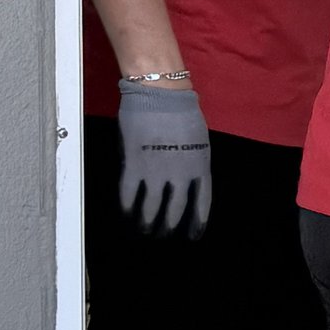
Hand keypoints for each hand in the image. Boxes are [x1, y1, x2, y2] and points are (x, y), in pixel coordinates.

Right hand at [118, 80, 211, 232]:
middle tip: (164, 234)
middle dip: (169, 226)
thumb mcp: (199, 140)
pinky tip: (126, 212)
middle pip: (175, 210)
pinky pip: (130, 193)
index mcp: (200, 167)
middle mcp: (181, 175)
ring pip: (151, 207)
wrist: (161, 94)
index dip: (198, 221)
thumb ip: (193, 161)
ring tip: (144, 229)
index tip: (194, 235)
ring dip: (147, 221)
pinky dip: (127, 205)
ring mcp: (157, 172)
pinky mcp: (135, 165)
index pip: (202, 202)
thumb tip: (186, 179)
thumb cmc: (183, 111)